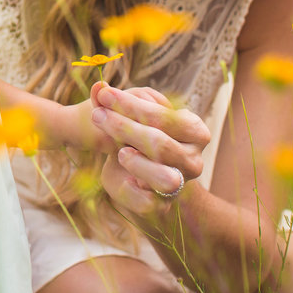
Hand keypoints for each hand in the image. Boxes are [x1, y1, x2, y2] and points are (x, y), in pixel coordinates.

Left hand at [90, 82, 209, 206]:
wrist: (133, 175)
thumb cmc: (133, 137)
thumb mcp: (124, 116)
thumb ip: (110, 103)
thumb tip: (98, 86)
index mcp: (194, 130)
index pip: (162, 116)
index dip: (131, 105)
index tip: (104, 95)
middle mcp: (194, 159)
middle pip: (160, 143)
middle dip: (125, 128)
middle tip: (98, 116)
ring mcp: (181, 185)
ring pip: (164, 177)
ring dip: (136, 162)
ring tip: (119, 152)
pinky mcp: (163, 206)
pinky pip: (147, 200)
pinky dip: (131, 187)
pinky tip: (122, 174)